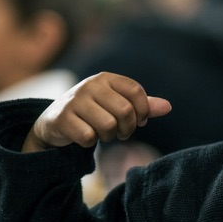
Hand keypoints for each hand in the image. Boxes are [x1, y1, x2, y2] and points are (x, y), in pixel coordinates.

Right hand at [23, 72, 172, 152]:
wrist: (54, 122)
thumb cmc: (93, 113)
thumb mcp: (117, 105)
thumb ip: (142, 106)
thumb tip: (168, 107)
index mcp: (106, 78)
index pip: (136, 92)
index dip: (143, 111)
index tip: (139, 121)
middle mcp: (90, 85)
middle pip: (125, 111)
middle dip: (127, 128)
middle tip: (120, 133)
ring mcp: (74, 100)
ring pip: (108, 126)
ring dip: (109, 137)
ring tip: (102, 134)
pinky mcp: (62, 117)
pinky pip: (89, 136)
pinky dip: (90, 142)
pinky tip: (84, 137)